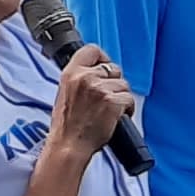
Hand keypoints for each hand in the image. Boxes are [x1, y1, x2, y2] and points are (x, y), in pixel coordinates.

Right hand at [43, 45, 136, 167]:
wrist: (69, 145)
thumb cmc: (67, 125)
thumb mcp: (64, 92)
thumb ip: (79, 78)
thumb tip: (97, 71)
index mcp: (70, 73)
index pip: (92, 50)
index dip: (102, 59)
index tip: (104, 68)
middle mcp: (85, 77)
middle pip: (113, 68)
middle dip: (114, 83)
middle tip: (105, 99)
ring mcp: (100, 89)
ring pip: (124, 85)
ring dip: (121, 97)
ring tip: (109, 111)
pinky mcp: (113, 102)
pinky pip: (130, 99)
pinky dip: (127, 109)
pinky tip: (116, 117)